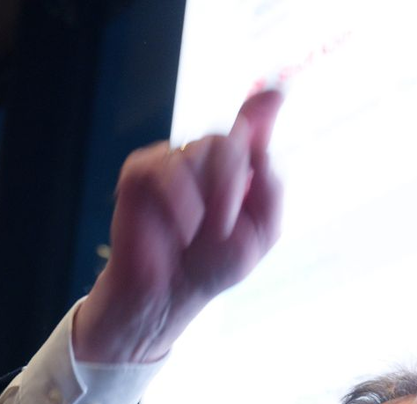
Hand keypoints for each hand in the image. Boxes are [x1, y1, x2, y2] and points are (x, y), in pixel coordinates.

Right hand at [74, 88, 283, 363]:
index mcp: (234, 171)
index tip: (276, 96)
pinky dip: (180, 202)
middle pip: (230, 140)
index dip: (261, 109)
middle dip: (233, 184)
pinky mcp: (140, 173)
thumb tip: (265, 142)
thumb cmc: (212, 266)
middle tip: (225, 227)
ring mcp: (171, 163)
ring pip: (200, 151)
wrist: (169, 295)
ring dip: (210, 199)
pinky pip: (166, 168)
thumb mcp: (261, 233)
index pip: (250, 128)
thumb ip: (271, 187)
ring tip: (202, 235)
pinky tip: (181, 231)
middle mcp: (203, 159)